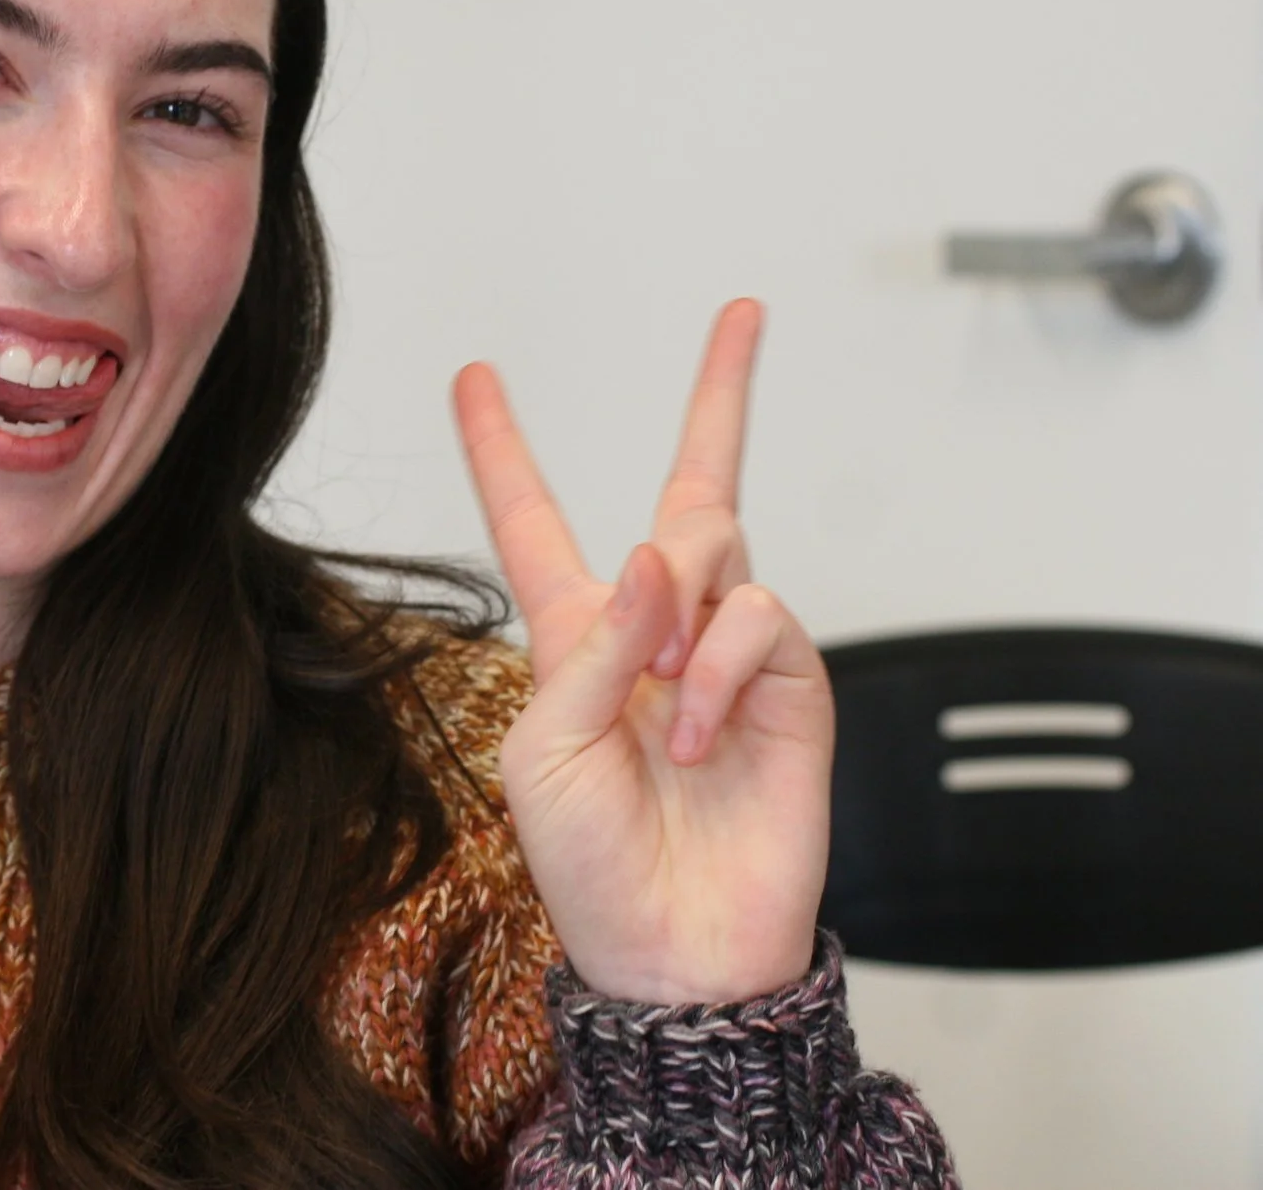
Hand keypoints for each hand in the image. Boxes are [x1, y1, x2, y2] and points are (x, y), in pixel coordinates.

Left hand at [452, 299, 831, 1004]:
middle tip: (742, 313)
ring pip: (721, 544)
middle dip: (720, 395)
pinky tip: (698, 730)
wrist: (673, 951)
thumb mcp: (542, 746)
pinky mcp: (790, 686)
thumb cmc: (588, 862)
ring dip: (682, 612)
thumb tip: (662, 558)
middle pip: (691, 489)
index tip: (475, 374)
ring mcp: (728, 653)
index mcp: (573, 636)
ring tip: (663, 709)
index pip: (533, 520)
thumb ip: (594, 643)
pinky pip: (760, 617)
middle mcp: (655, 629)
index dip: (502, 447)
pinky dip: (718, 667)